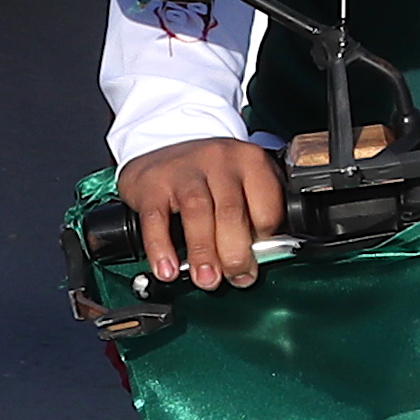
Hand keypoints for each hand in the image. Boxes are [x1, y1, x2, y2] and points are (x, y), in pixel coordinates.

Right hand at [122, 139, 284, 288]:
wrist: (163, 140)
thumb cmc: (210, 174)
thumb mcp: (242, 182)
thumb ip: (253, 214)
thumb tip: (257, 260)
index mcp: (252, 163)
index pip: (267, 207)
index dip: (265, 240)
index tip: (258, 262)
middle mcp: (220, 161)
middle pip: (232, 212)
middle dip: (235, 253)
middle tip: (236, 278)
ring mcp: (184, 170)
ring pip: (197, 213)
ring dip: (204, 252)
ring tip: (206, 279)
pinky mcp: (153, 183)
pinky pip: (157, 218)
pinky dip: (161, 247)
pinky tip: (167, 269)